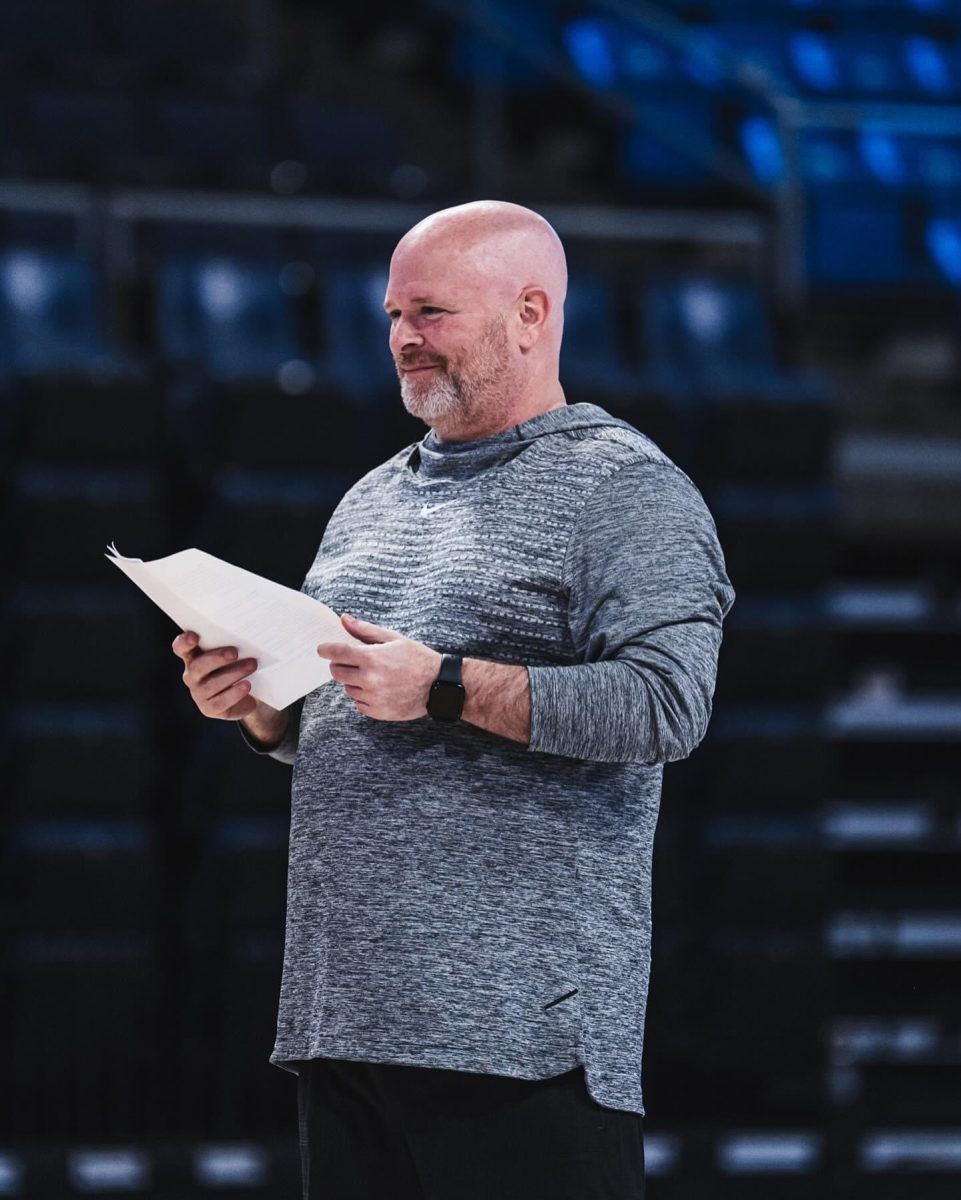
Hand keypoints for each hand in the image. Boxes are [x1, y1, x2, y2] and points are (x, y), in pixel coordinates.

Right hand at [172, 631, 258, 719]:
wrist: (251, 692)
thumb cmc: (239, 664)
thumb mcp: (234, 653)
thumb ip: (231, 644)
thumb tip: (243, 635)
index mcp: (193, 657)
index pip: (181, 648)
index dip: (184, 642)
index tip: (194, 636)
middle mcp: (192, 676)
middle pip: (198, 666)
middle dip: (217, 658)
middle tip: (234, 652)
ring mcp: (199, 694)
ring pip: (211, 684)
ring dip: (234, 673)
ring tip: (252, 665)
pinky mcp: (209, 709)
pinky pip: (220, 701)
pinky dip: (235, 693)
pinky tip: (246, 685)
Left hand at [317, 613, 442, 720]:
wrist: (438, 685)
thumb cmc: (416, 658)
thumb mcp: (393, 638)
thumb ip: (365, 630)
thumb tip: (344, 619)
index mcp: (371, 658)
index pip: (337, 652)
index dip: (326, 649)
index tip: (322, 649)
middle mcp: (369, 679)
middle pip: (337, 672)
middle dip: (341, 665)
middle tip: (355, 662)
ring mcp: (372, 698)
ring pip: (348, 688)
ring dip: (354, 681)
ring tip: (375, 676)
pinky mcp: (376, 712)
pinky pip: (358, 703)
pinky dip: (364, 696)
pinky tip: (380, 689)